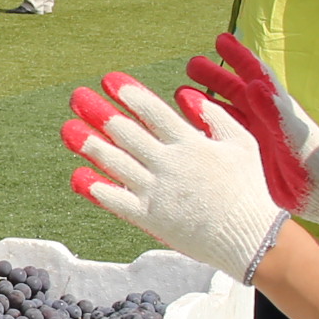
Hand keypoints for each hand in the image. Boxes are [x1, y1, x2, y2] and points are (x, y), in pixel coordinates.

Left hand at [63, 73, 285, 283]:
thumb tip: (185, 94)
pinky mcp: (151, 218)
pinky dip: (96, 188)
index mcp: (190, 142)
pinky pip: (117, 201)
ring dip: (89, 144)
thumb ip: (214, 116)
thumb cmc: (250, 188)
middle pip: (126, 133)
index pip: (152, 111)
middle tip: (77, 97)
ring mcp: (157, 191)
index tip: (108, 80)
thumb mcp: (242, 143)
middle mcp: (169, 163)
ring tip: (68, 129)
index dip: (128, 94)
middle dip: (99, 112)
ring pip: (115, 163)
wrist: (251, 238)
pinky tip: (78, 176)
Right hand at [181, 33, 318, 230]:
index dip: (238, 55)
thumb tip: (253, 84)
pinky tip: (188, 126)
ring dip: (204, 101)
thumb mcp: (292, 134)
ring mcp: (253, 135)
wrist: (317, 196)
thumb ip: (273, 111)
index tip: (221, 40)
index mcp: (276, 106)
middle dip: (214, 75)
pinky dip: (205, 128)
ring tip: (181, 92)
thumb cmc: (313, 163)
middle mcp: (263, 117)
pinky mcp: (246, 154)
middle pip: (234, 89)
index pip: (255, 73)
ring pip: (223, 112)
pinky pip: (221, 136)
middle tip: (192, 64)